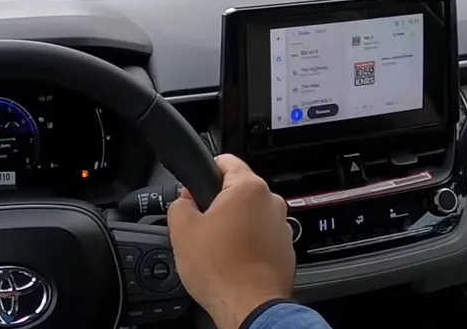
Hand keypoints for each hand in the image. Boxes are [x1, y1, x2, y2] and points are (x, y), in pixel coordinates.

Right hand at [167, 155, 294, 328]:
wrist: (248, 307)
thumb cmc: (221, 270)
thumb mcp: (181, 230)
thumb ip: (179, 204)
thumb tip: (185, 201)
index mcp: (248, 188)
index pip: (226, 160)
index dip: (205, 170)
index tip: (196, 185)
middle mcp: (271, 202)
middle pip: (238, 190)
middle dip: (219, 203)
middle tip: (200, 223)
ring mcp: (282, 226)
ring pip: (251, 214)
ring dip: (235, 224)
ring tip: (217, 246)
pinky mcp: (286, 249)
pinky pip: (262, 236)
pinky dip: (248, 243)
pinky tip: (232, 259)